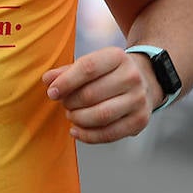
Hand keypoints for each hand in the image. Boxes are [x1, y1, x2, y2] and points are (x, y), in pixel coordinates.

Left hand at [41, 46, 157, 143]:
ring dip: (78, 119)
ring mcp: (138, 100)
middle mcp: (132, 77)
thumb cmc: (109, 72)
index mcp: (117, 57)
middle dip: (71, 102)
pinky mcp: (140, 120)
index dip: (66, 82)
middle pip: (92, 94)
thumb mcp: (91, 63)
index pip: (88, 68)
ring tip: (71, 115)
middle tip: (64, 103)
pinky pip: (109, 134)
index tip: (52, 92)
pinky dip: (88, 135)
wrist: (145, 80)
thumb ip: (67, 71)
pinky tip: (76, 130)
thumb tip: (47, 79)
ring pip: (101, 116)